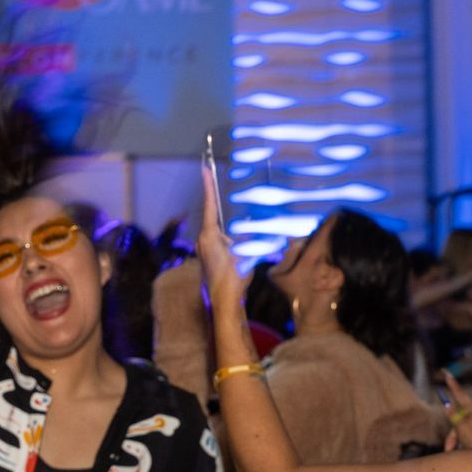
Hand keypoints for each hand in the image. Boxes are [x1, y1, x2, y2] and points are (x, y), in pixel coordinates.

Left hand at [196, 165, 242, 312]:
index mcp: (209, 235)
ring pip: (220, 234)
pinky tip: (237, 259)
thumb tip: (268, 228)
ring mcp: (203, 250)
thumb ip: (254, 237)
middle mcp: (203, 240)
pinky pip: (220, 245)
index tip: (204, 168)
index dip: (208, 185)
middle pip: (216, 220)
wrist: (224, 303)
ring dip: (233, 237)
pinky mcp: (207, 259)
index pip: (210, 205)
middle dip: (228, 218)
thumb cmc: (235, 278)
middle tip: (231, 221)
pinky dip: (230, 245)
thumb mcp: (247, 253)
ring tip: (239, 254)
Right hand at [439, 371, 471, 450]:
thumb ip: (454, 415)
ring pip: (470, 430)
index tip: (447, 373)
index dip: (453, 385)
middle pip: (463, 419)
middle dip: (454, 433)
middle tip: (449, 447)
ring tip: (461, 453)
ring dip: (462, 440)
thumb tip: (447, 404)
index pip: (461, 395)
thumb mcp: (462, 427)